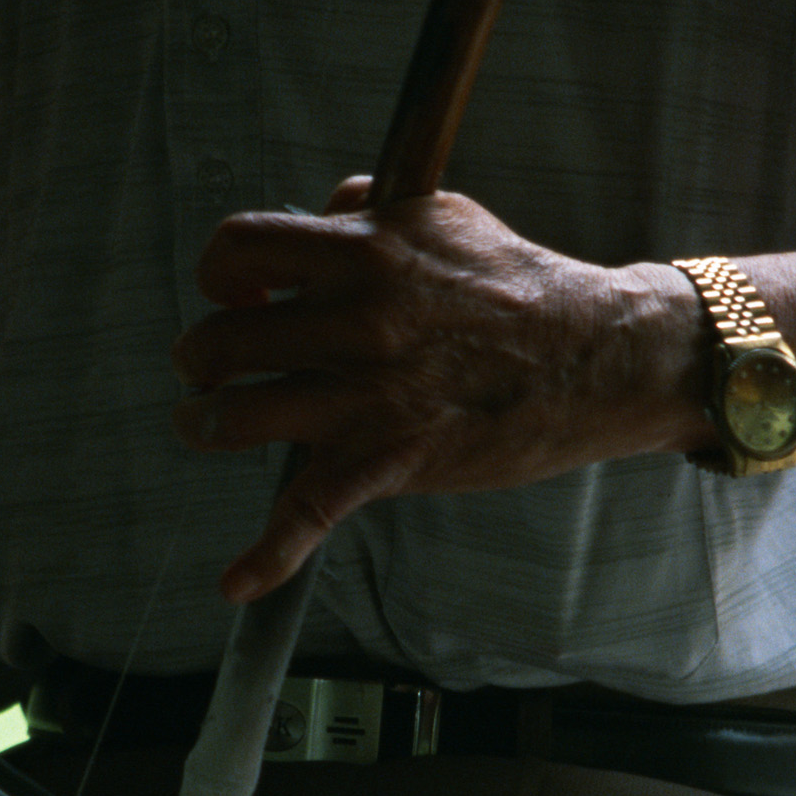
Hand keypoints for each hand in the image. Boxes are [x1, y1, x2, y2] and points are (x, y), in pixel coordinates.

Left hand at [169, 179, 700, 599]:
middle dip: (201, 358)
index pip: (239, 247)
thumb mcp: (443, 216)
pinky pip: (307, 514)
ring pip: (236, 417)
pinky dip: (266, 557)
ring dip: (205, 424)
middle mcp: (354, 320)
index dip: (219, 272)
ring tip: (205, 425)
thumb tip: (320, 215)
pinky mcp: (387, 460)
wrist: (594, 358)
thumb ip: (369, 212)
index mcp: (363, 251)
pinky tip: (235, 583)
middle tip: (210, 368)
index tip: (237, 292)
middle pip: (221, 340)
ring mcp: (366, 394)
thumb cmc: (520, 287)